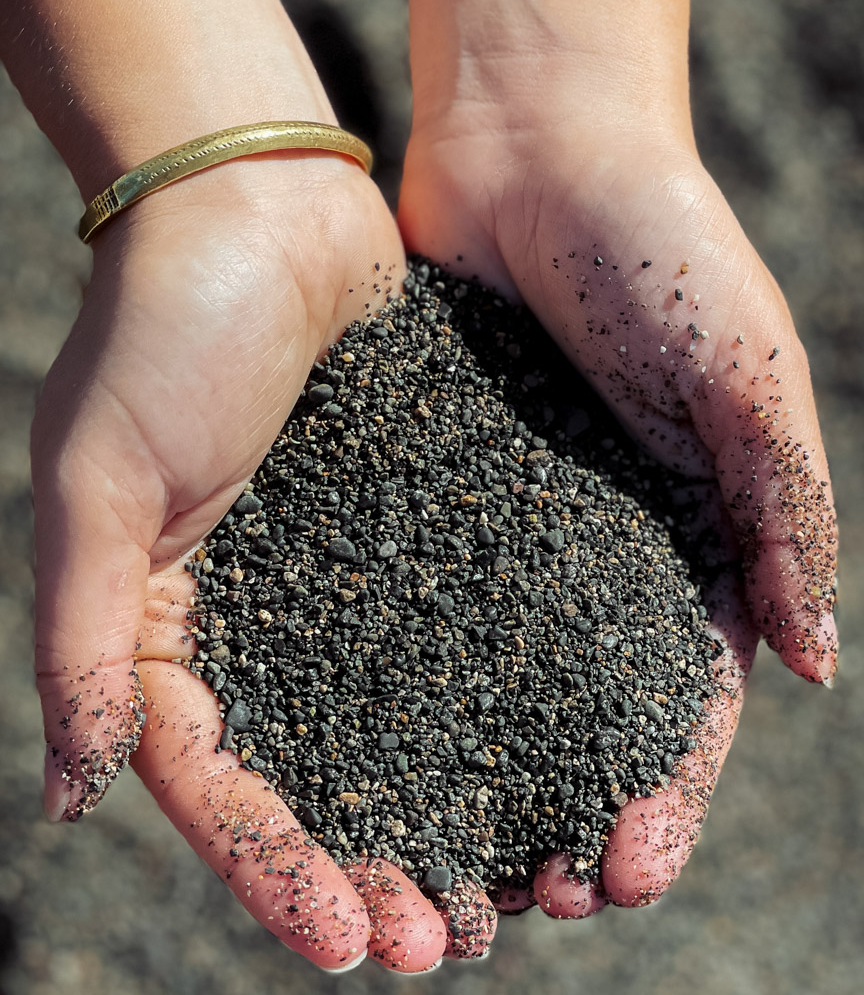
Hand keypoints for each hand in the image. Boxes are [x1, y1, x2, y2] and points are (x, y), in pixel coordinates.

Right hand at [32, 156, 482, 971]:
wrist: (256, 210)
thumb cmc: (160, 332)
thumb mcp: (97, 486)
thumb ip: (80, 640)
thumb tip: (67, 795)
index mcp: (163, 622)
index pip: (216, 778)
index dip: (273, 867)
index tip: (345, 941)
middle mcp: (257, 613)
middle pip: (313, 772)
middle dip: (367, 868)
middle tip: (441, 949)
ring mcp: (337, 574)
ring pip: (390, 720)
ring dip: (436, 810)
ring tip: (497, 895)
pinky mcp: (407, 526)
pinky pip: (447, 631)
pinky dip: (482, 703)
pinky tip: (535, 761)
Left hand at [399, 102, 835, 913]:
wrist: (536, 144)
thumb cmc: (661, 245)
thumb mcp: (746, 374)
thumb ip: (785, 512)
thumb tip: (820, 666)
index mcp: (689, 535)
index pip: (682, 700)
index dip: (662, 796)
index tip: (621, 873)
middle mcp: (594, 545)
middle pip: (576, 712)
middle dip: (555, 811)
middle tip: (516, 904)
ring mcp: (506, 520)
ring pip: (487, 674)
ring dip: (466, 771)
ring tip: (437, 858)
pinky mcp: (428, 479)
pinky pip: (411, 588)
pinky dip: (391, 670)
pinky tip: (355, 743)